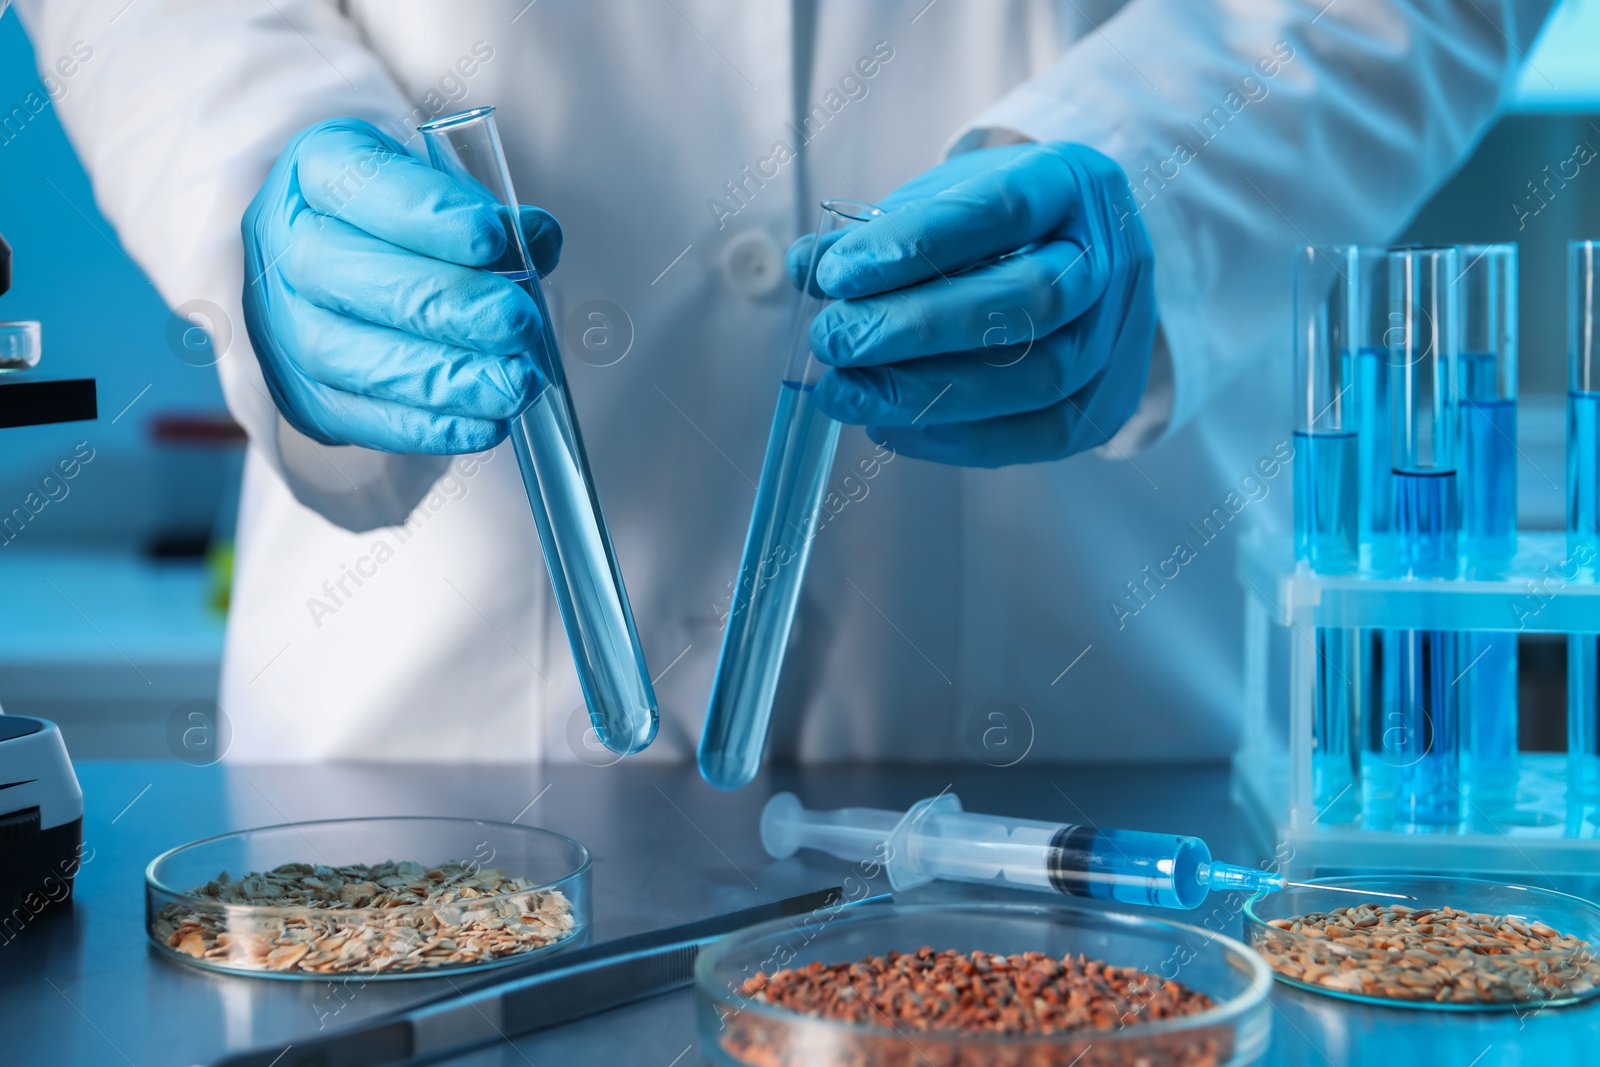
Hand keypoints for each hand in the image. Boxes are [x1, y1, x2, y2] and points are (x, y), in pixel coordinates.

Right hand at [242, 118, 560, 453]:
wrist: (352, 272)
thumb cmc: (408, 224)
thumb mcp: (447, 194)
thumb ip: (491, 216)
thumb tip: (535, 242)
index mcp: (315, 169)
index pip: (354, 182)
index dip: (422, 213)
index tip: (490, 238)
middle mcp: (282, 243)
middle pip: (342, 272)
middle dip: (444, 303)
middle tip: (518, 323)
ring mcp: (279, 322)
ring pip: (342, 353)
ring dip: (440, 375)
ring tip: (514, 384)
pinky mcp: (298, 393)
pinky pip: (351, 417)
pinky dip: (424, 426)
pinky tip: (485, 425)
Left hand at [787, 143, 1156, 465]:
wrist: (1079, 256)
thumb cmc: (1000, 226)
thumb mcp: (943, 202)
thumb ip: (879, 234)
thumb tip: (807, 268)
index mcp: (1072, 184)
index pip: (1002, 210)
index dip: (915, 246)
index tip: (838, 274)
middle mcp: (1112, 258)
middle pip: (1030, 302)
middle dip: (917, 328)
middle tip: (834, 341)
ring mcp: (1120, 335)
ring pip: (1039, 378)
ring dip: (929, 394)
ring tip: (848, 394)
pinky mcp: (1110, 400)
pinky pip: (1043, 434)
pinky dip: (959, 440)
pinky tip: (893, 427)